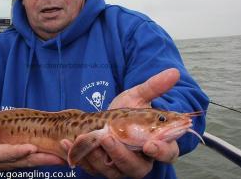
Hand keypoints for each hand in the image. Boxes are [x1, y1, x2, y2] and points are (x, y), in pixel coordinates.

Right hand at [0, 120, 64, 169]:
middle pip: (25, 160)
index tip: (29, 148)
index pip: (5, 154)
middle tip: (55, 155)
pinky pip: (38, 159)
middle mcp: (7, 161)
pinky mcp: (25, 159)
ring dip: (48, 160)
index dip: (17, 152)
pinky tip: (62, 155)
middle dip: (40, 158)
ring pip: (34, 161)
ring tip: (64, 156)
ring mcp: (17, 161)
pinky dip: (49, 158)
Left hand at [62, 68, 180, 177]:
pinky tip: (66, 143)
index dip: (161, 151)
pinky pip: (90, 167)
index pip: (167, 154)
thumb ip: (155, 87)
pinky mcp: (101, 168)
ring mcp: (119, 167)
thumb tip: (174, 72)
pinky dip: (77, 156)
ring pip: (111, 171)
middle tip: (108, 138)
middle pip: (136, 168)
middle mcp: (139, 161)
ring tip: (85, 137)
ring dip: (96, 156)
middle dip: (121, 154)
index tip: (150, 144)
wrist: (106, 120)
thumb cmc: (128, 111)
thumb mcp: (138, 97)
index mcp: (157, 145)